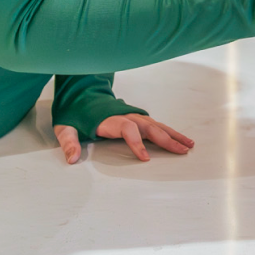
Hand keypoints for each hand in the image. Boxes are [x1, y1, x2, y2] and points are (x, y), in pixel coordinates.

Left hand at [53, 114, 194, 163]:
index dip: (137, 143)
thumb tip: (72, 159)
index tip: (145, 159)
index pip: (128, 129)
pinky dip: (170, 132)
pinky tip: (180, 139)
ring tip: (189, 145)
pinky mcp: (138, 118)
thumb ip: (69, 142)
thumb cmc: (75, 114)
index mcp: (110, 119)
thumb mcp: (66, 128)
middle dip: (166, 140)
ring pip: (157, 125)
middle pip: (149, 127)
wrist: (81, 95)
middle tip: (181, 152)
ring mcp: (134, 116)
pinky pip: (156, 125)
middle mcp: (126, 116)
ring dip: (174, 135)